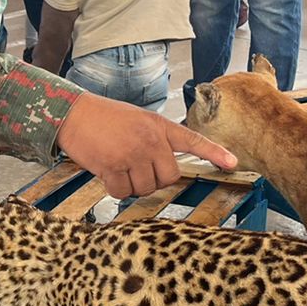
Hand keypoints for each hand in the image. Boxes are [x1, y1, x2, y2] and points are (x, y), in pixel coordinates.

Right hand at [55, 92, 236, 198]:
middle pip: (169, 177)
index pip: (192, 141)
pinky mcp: (114, 166)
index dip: (213, 153)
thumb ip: (154, 140)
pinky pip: (123, 192)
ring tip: (117, 165)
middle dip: (154, 179)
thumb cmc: (103, 118)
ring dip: (132, 185)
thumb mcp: (137, 120)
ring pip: (146, 188)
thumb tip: (161, 170)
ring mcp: (134, 154)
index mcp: (159, 127)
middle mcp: (151, 140)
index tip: (232, 163)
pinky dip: (114, 188)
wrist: (74, 113)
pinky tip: (106, 172)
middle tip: (136, 168)